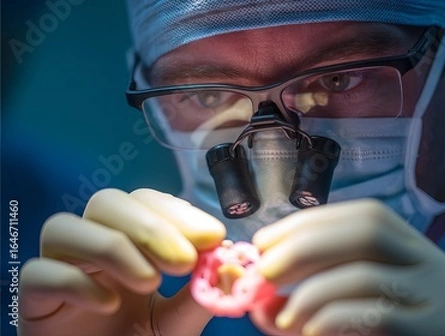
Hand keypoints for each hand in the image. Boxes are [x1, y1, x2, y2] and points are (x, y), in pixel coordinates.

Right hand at [19, 188, 225, 335]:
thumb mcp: (179, 321)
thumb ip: (201, 292)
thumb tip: (230, 263)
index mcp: (131, 242)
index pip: (146, 202)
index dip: (178, 212)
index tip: (212, 236)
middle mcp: (92, 246)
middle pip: (106, 202)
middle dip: (150, 226)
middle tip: (183, 261)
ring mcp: (60, 268)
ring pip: (64, 227)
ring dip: (113, 246)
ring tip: (150, 283)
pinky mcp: (33, 300)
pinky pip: (37, 273)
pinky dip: (74, 282)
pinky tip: (108, 304)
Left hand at [249, 199, 444, 335]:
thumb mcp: (360, 316)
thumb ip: (316, 305)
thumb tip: (259, 300)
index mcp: (419, 253)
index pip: (367, 216)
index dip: (312, 222)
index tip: (265, 241)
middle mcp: (438, 266)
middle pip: (370, 229)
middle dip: (307, 244)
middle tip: (266, 270)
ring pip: (369, 274)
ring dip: (313, 290)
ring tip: (283, 315)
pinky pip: (379, 315)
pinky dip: (333, 318)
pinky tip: (310, 331)